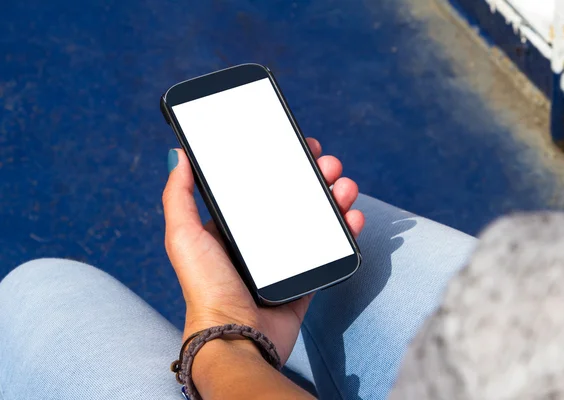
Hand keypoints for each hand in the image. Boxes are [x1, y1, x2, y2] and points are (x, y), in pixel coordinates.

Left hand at [162, 138, 364, 363]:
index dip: (282, 162)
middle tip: (328, 164)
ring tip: (345, 187)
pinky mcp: (305, 279)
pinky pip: (331, 250)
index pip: (262, 185)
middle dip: (315, 176)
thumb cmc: (206, 287)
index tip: (299, 146)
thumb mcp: (184, 236)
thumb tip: (178, 154)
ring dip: (335, 198)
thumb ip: (178, 196)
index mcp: (234, 227)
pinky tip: (353, 216)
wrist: (236, 338)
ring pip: (318, 219)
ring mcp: (285, 260)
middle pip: (295, 197)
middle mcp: (260, 240)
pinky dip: (346, 231)